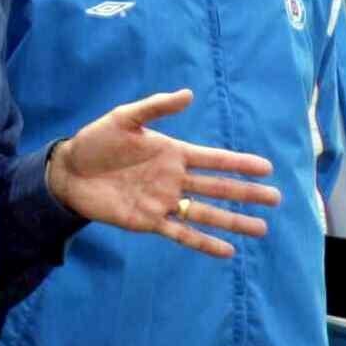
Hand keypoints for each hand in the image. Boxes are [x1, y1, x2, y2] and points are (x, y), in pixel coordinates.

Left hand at [48, 89, 279, 257]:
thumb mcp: (125, 118)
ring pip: (206, 213)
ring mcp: (164, 202)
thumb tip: (189, 94)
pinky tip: (226, 251)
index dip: (239, 164)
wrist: (69, 171)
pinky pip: (181, 234)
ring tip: (260, 229)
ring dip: (233, 221)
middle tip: (275, 199)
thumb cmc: (96, 141)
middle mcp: (174, 179)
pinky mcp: (149, 222)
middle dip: (247, 194)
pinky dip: (203, 243)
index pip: (214, 159)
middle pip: (218, 188)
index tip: (266, 168)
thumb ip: (157, 107)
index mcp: (173, 152)